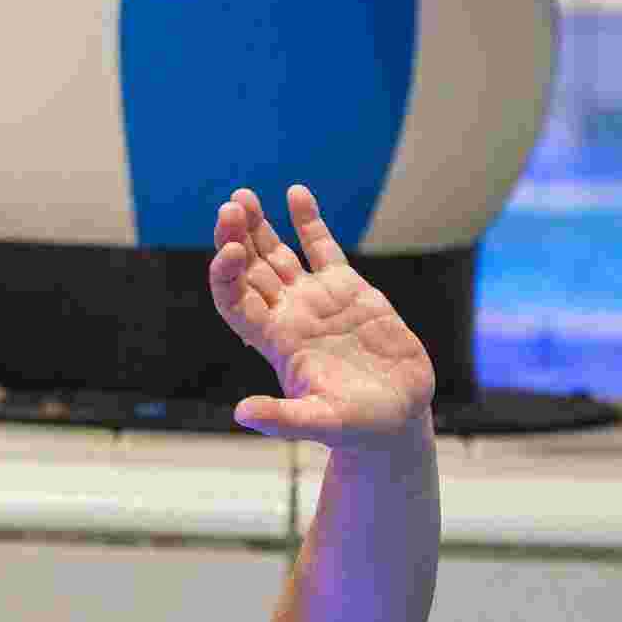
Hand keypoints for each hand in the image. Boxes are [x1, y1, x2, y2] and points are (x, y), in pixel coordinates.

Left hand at [208, 186, 434, 446]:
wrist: (395, 418)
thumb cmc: (355, 428)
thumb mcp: (319, 423)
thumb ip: (282, 418)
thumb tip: (242, 414)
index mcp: (275, 342)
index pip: (236, 301)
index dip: (226, 275)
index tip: (230, 251)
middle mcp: (289, 316)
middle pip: (250, 271)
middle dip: (236, 238)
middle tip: (230, 206)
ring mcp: (316, 300)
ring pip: (278, 256)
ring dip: (259, 227)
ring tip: (243, 197)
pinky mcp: (348, 290)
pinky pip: (322, 248)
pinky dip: (308, 222)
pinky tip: (295, 193)